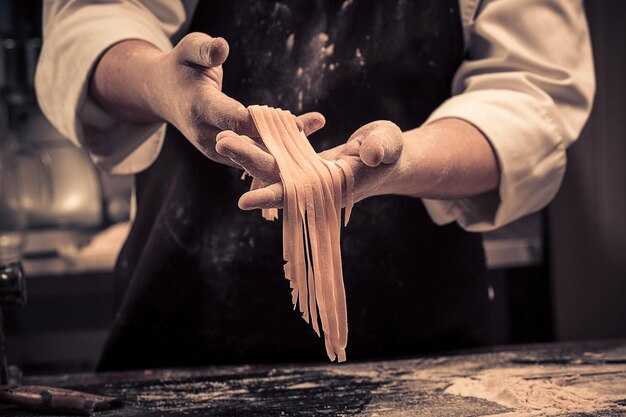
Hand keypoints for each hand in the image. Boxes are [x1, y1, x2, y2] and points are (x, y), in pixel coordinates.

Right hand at [90, 33, 323, 165]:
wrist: (168, 96)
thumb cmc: (182, 67)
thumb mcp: (188, 49)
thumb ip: (204, 49)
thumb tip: (222, 47)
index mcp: (200, 108)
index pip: (232, 118)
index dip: (258, 121)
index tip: (285, 116)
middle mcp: (208, 135)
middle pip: (249, 141)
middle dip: (279, 138)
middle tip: (310, 127)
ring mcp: (217, 150)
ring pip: (255, 153)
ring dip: (284, 147)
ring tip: (314, 127)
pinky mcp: (227, 156)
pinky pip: (255, 155)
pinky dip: (278, 149)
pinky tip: (305, 139)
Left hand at [215, 120, 403, 209]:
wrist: (383, 155)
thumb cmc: (390, 152)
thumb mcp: (390, 146)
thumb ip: (381, 148)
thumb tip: (367, 153)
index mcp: (331, 187)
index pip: (297, 194)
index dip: (271, 197)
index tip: (242, 202)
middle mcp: (313, 184)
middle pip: (276, 175)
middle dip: (249, 160)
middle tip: (221, 141)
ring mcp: (305, 173)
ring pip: (272, 163)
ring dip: (247, 152)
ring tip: (222, 136)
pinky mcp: (301, 160)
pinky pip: (278, 153)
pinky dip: (261, 144)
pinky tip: (242, 131)